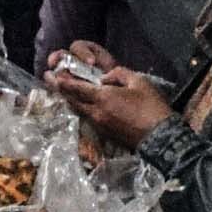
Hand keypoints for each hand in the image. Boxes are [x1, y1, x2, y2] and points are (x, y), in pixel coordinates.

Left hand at [47, 56, 175, 145]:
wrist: (160, 136)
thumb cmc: (152, 106)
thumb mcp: (139, 81)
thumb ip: (118, 74)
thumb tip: (104, 78)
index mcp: (103, 98)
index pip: (76, 88)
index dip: (63, 81)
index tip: (52, 75)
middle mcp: (96, 112)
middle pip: (73, 100)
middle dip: (60, 90)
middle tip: (50, 81)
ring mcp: (99, 124)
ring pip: (79, 110)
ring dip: (70, 100)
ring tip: (64, 91)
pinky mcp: (105, 133)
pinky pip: (87, 117)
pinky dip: (81, 109)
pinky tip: (82, 105)